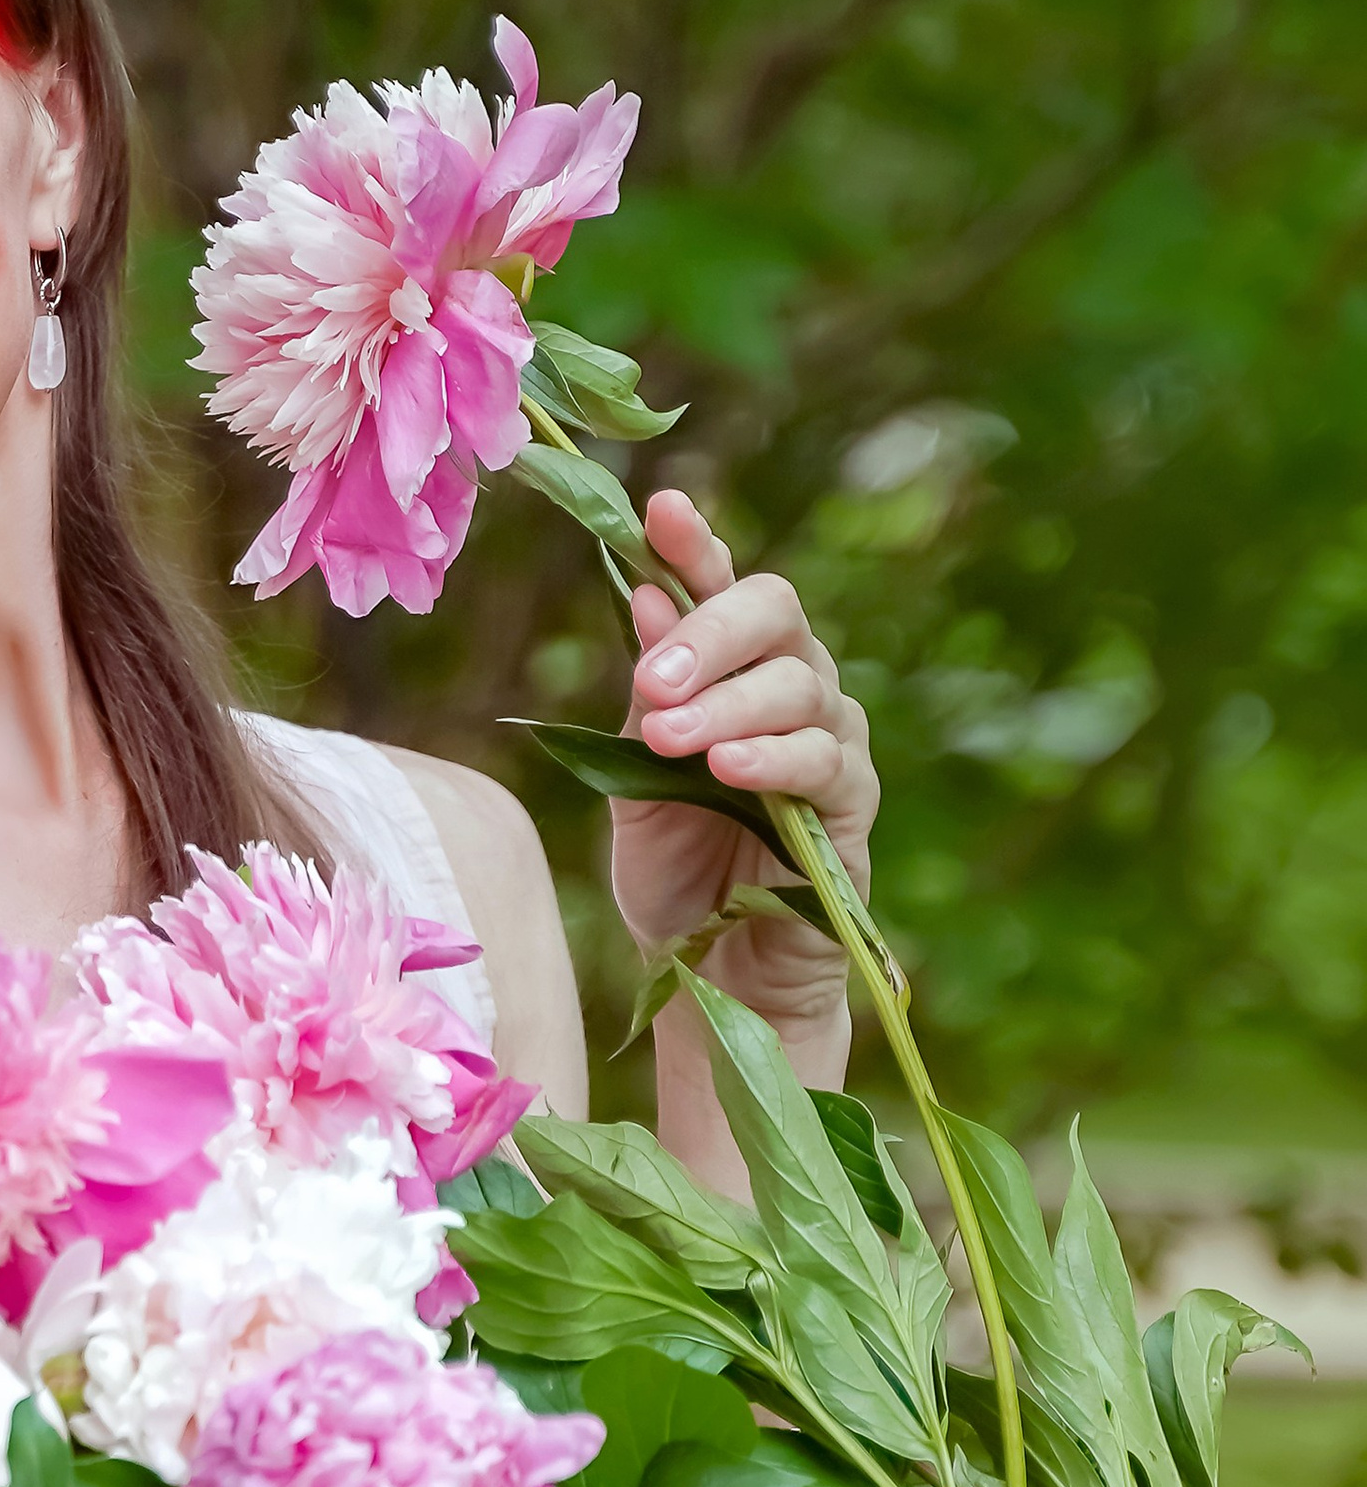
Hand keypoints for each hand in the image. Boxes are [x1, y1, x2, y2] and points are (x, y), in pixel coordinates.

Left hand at [611, 487, 877, 1022]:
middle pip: (774, 614)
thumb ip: (642, 701)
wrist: (713, 976)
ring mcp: (830, 743)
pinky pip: (826, 763)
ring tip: (671, 735)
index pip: (720, 586)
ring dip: (729, 704)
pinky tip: (730, 766)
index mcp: (729, 670)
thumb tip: (639, 598)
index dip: (696, 544)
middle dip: (710, 631)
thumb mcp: (632, 783)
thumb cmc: (675, 873)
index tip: (662, 510)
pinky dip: (775, 757)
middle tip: (650, 679)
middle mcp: (790, 688)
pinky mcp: (853, 808)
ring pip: (799, 685)